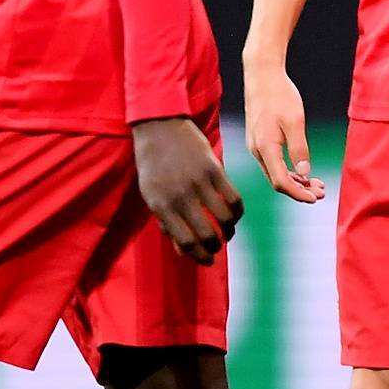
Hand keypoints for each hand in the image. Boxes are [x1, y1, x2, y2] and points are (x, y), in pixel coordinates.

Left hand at [133, 116, 244, 263]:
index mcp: (161, 206)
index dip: (199, 257)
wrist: (159, 127)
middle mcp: (180, 196)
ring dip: (229, 231)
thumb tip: (181, 251)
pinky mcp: (214, 169)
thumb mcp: (150, 195)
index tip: (208, 260)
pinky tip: (234, 215)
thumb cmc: (153, 164)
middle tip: (218, 248)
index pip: (185, 242)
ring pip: (224, 219)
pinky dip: (238, 212)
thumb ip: (166, 222)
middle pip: (206, 235)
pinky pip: (234, 198)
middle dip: (215, 248)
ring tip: (227, 233)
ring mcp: (198, 182)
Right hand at [241, 63, 323, 202]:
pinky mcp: (259, 140)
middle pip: (277, 181)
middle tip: (321, 193)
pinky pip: (273, 163)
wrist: (262, 75)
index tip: (315, 198)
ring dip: (295, 181)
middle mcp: (257, 150)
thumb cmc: (279, 94)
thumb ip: (299, 149)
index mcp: (265, 148)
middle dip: (300, 190)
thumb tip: (304, 173)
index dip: (298, 194)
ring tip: (315, 184)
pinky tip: (301, 172)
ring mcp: (256, 146)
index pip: (281, 182)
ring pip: (275, 173)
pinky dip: (287, 170)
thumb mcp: (295, 121)